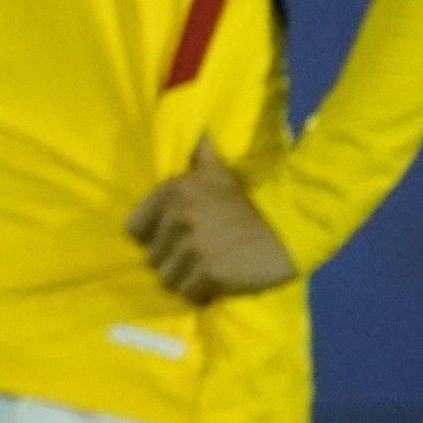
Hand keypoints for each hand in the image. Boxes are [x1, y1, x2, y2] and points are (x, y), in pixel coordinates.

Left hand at [125, 137, 298, 304]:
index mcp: (172, 192)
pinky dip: (202, 292)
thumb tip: (197, 131)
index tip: (175, 238)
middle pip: (152, 257)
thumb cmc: (247, 205)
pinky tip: (219, 279)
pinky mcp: (210, 272)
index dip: (154, 237)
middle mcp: (178, 217)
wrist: (288, 232)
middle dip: (173, 260)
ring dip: (186, 278)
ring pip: (168, 278)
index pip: (134, 229)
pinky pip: (190, 292)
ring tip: (208, 267)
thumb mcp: (219, 174)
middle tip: (200, 254)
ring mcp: (194, 246)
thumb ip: (200, 155)